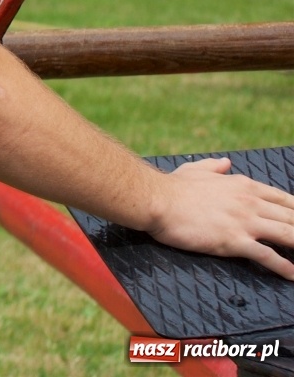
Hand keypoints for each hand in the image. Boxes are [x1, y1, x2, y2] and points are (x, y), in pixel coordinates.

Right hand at [147, 158, 293, 278]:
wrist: (157, 200)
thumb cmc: (174, 186)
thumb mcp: (196, 169)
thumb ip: (215, 167)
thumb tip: (226, 162)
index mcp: (244, 185)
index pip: (284, 199)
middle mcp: (250, 202)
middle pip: (292, 217)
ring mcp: (244, 222)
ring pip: (287, 235)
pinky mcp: (234, 241)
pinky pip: (266, 256)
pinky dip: (283, 267)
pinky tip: (292, 275)